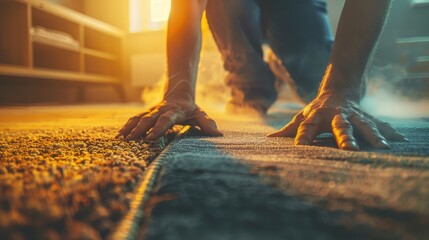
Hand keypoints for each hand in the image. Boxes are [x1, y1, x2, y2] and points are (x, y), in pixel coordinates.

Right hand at [116, 100, 221, 140]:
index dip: (158, 128)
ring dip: (130, 128)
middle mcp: (160, 110)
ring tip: (121, 140)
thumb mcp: (200, 114)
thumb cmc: (190, 108)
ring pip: (138, 119)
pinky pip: (134, 120)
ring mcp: (151, 112)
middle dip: (139, 130)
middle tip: (131, 140)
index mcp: (173, 111)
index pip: (165, 120)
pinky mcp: (145, 114)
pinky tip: (119, 137)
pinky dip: (126, 127)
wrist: (178, 92)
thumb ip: (207, 123)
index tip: (151, 137)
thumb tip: (218, 134)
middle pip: (148, 119)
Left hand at [267, 91, 406, 149]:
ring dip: (373, 135)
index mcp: (316, 116)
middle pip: (340, 126)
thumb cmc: (316, 110)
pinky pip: (379, 125)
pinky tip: (402, 141)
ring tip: (382, 146)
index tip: (299, 147)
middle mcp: (336, 115)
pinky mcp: (366, 117)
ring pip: (364, 125)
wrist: (338, 89)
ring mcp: (353, 116)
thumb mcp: (302, 117)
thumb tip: (269, 140)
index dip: (303, 136)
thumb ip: (288, 129)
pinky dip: (390, 132)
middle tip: (350, 150)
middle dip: (345, 137)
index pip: (307, 127)